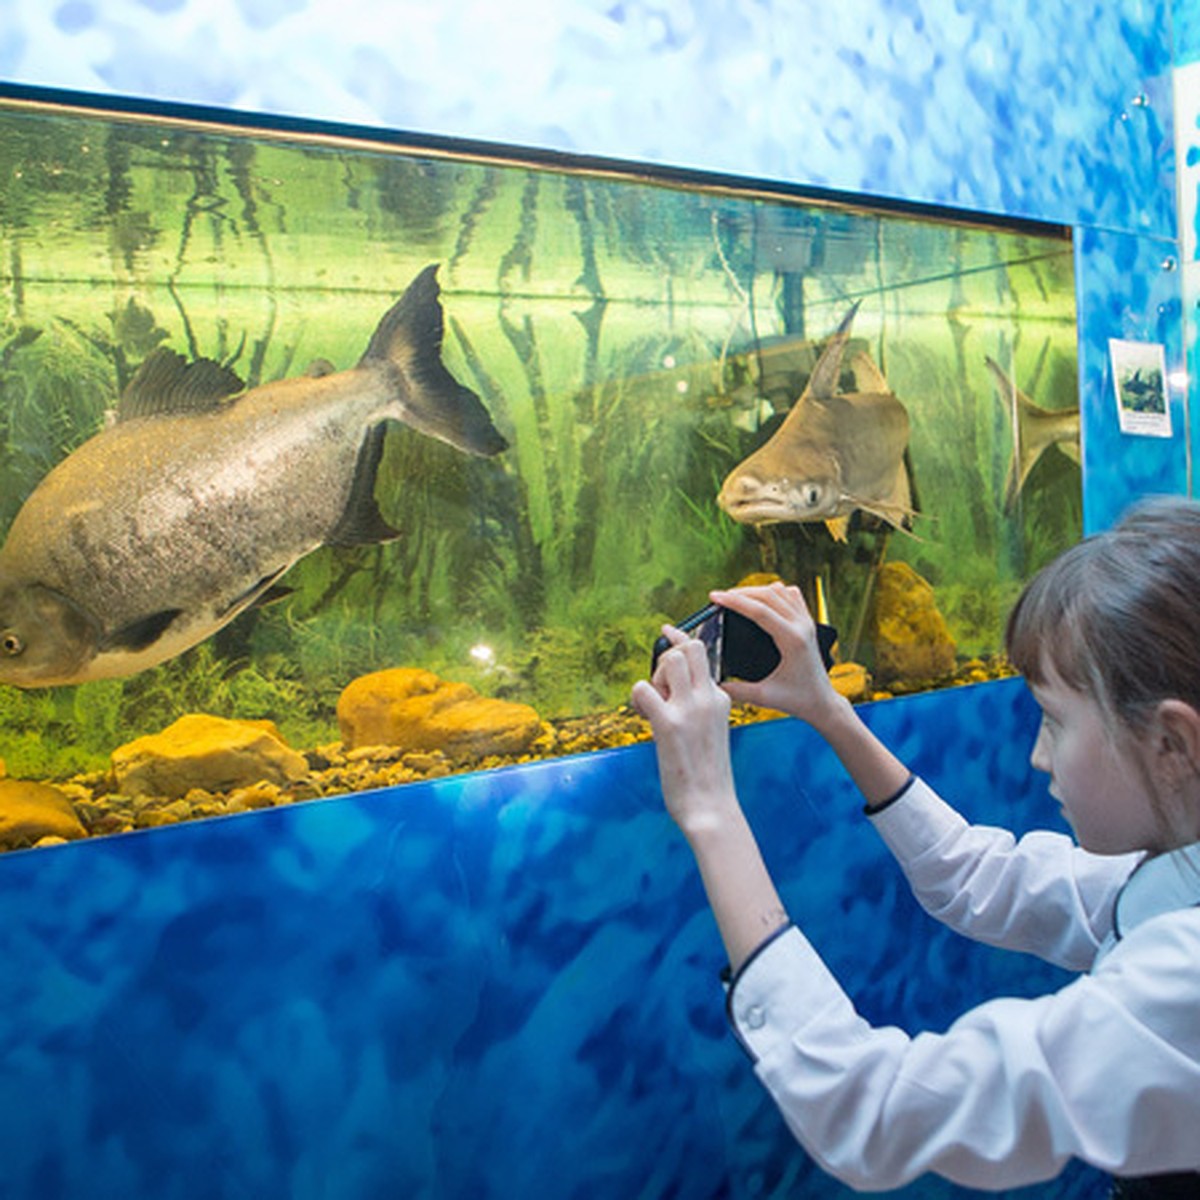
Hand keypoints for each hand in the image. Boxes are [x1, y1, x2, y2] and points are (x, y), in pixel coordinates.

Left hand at [631, 628, 738, 837]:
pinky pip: (643, 690)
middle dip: (668, 659)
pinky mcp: (669, 724)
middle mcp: (709, 699)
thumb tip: (671, 689)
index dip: (681, 639)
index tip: (668, 630)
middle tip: (660, 689)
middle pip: (688, 649)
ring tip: (655, 705)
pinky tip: (644, 717)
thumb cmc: (707, 773)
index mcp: (721, 699)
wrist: (712, 806)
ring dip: (654, 678)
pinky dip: (636, 699)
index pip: (702, 656)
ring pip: (670, 660)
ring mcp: (690, 710)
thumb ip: (700, 707)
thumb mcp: (712, 730)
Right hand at [711, 581, 842, 728]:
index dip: (734, 601)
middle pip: (768, 595)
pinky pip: (791, 595)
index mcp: (793, 641)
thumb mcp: (764, 697)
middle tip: (719, 597)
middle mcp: (802, 626)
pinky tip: (761, 599)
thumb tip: (713, 683)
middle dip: (740, 592)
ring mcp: (807, 622)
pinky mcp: (808, 622)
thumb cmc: (798, 700)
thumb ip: (737, 690)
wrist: (822, 702)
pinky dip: (773, 592)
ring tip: (736, 597)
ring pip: (780, 591)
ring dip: (756, 590)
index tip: (715, 597)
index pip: (760, 611)